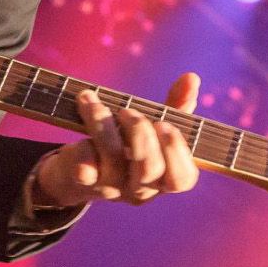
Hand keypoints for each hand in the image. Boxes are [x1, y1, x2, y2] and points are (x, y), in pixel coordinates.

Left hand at [30, 72, 200, 209]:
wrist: (76, 170)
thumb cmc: (124, 145)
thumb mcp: (150, 128)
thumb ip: (174, 107)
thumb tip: (191, 78)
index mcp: (162, 178)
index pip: (182, 179)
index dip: (176, 152)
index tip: (164, 124)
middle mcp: (140, 188)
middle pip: (150, 169)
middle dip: (140, 133)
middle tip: (127, 112)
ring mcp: (111, 187)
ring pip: (114, 159)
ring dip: (103, 123)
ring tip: (93, 102)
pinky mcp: (84, 182)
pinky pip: (85, 168)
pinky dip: (84, 145)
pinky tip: (79, 127)